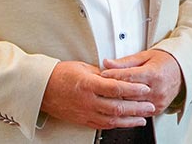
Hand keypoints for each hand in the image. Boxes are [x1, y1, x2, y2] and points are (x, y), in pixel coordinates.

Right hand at [40, 60, 154, 129]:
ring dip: (130, 120)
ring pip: (112, 120)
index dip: (133, 89)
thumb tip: (118, 74)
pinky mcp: (83, 120)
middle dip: (137, 107)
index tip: (145, 88)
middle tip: (150, 105)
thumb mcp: (83, 67)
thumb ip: (103, 73)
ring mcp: (85, 112)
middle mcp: (87, 101)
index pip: (115, 88)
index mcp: (88, 84)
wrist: (42, 89)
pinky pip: (103, 125)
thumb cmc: (60, 75)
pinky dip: (118, 125)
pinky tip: (127, 123)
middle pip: (117, 107)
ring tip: (143, 117)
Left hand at [101, 50, 183, 113]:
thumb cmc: (164, 62)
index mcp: (153, 74)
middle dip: (114, 89)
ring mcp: (158, 101)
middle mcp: (157, 89)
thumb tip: (108, 63)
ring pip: (131, 104)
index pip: (128, 77)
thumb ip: (125, 62)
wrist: (181, 71)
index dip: (113, 76)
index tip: (103, 74)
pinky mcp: (158, 109)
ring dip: (120, 100)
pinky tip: (123, 102)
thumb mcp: (145, 56)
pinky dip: (130, 107)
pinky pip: (139, 111)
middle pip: (128, 93)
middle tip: (103, 85)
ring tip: (110, 95)